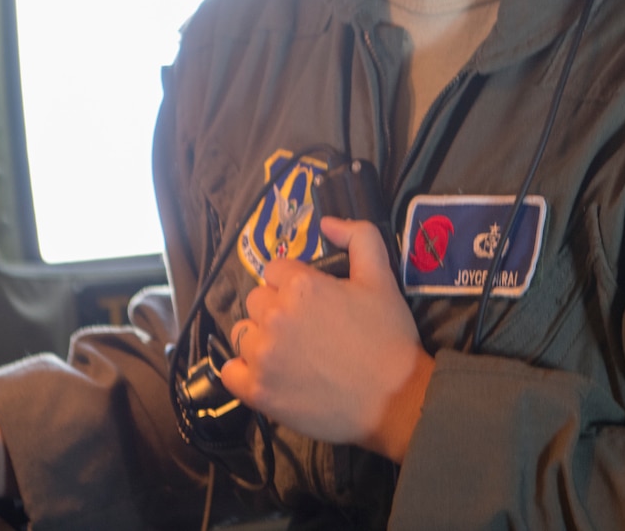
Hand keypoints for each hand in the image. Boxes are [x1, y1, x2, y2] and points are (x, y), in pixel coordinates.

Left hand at [219, 217, 436, 463]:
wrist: (395, 400)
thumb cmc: (389, 337)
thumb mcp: (382, 277)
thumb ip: (358, 237)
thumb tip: (326, 223)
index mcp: (301, 286)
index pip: (275, 270)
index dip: (293, 282)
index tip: (313, 301)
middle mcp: (274, 317)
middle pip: (256, 300)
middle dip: (276, 308)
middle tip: (305, 328)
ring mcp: (262, 356)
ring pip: (242, 333)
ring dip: (260, 338)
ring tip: (290, 353)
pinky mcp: (257, 391)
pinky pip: (229, 372)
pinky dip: (243, 371)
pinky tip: (268, 373)